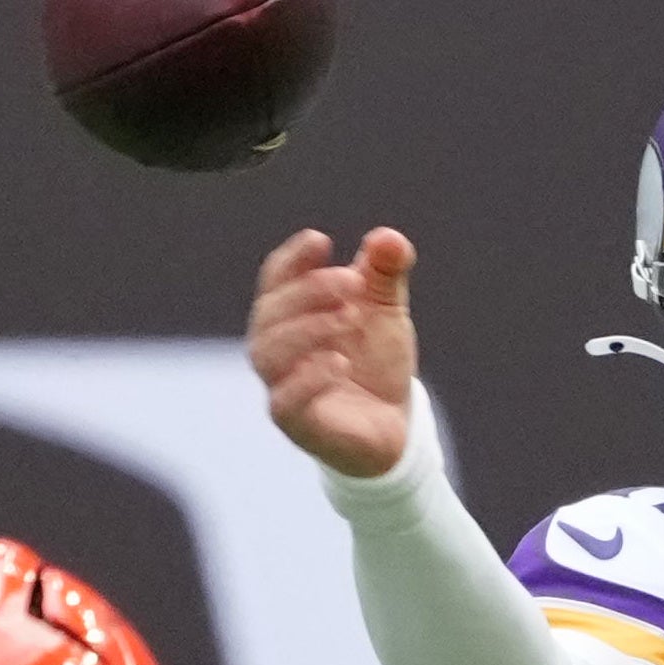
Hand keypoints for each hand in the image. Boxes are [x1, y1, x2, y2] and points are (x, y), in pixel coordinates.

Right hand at [252, 226, 421, 479]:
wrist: (395, 425)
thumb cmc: (376, 363)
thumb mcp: (386, 311)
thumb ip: (385, 274)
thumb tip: (389, 238)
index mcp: (290, 314)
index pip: (275, 279)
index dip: (292, 259)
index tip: (320, 241)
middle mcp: (278, 349)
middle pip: (269, 312)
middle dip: (309, 291)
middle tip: (353, 282)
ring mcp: (283, 388)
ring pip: (268, 354)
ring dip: (307, 329)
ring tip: (349, 318)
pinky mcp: (298, 426)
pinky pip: (284, 403)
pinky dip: (309, 378)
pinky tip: (340, 362)